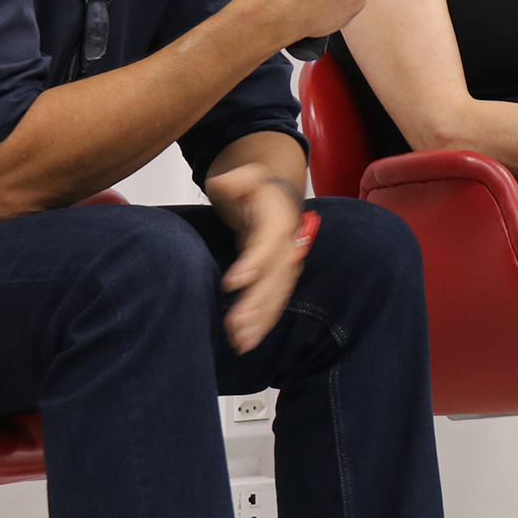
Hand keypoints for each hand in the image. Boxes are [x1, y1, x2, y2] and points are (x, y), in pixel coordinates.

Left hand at [207, 164, 309, 353]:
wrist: (279, 198)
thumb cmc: (257, 190)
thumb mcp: (246, 176)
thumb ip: (237, 180)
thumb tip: (229, 184)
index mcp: (279, 220)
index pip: (269, 244)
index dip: (254, 264)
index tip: (233, 283)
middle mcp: (288, 246)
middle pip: (275, 277)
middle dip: (257, 302)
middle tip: (236, 324)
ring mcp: (287, 265)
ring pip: (278, 295)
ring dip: (261, 319)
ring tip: (241, 341)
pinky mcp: (282, 279)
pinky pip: (277, 302)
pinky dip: (264, 323)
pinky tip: (247, 341)